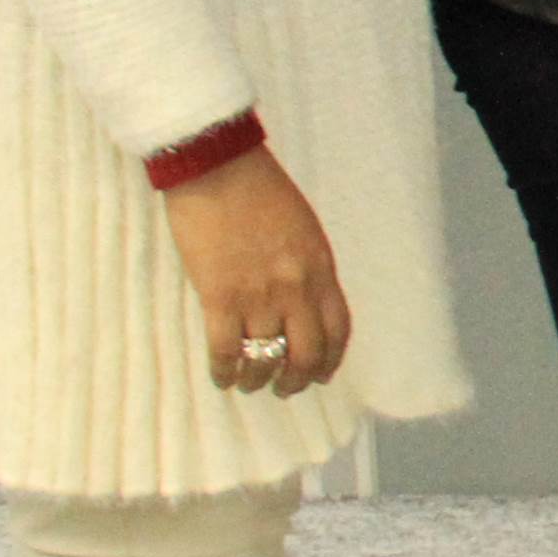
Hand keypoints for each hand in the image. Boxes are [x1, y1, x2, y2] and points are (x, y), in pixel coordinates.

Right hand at [164, 148, 349, 395]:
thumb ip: (309, 268)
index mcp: (321, 269)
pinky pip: (226, 351)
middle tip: (285, 388)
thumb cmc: (260, 192)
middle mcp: (297, 288)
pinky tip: (222, 377)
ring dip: (258, 379)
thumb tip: (305, 304)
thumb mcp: (304, 230)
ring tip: (250, 383)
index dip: (330, 360)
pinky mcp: (220, 296)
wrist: (219, 168)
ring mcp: (259, 295)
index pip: (338, 330)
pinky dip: (225, 371)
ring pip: (266, 359)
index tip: (321, 375)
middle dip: (297, 380)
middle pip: (307, 354)